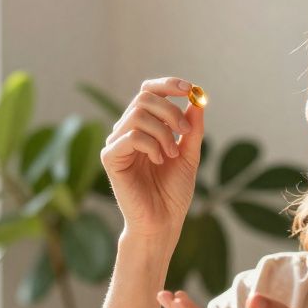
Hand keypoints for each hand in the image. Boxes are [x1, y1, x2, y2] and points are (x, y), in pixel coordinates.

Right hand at [100, 77, 204, 240]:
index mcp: (145, 128)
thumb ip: (192, 129)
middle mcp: (127, 132)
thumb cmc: (173, 193)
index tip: (190, 89)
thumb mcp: (189, 155)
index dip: (168, 85)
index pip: (149, 92)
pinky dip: (151, 144)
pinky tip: (159, 161)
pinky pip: (130, 136)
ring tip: (172, 153)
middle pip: (144, 97)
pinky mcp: (110, 158)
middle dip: (170, 110)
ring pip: (137, 114)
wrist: (163, 222)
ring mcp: (117, 144)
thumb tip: (197, 101)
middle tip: (184, 131)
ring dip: (162, 131)